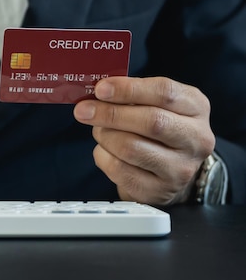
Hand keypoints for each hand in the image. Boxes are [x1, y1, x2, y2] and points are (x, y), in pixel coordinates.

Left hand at [73, 76, 215, 204]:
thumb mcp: (154, 104)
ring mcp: (180, 169)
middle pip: (151, 121)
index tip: (101, 89)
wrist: (168, 170)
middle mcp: (196, 139)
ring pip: (131, 147)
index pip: (165, 92)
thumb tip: (98, 91)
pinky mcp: (159, 191)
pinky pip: (119, 170)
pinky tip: (105, 151)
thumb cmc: (156, 129)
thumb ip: (131, 95)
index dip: (129, 89)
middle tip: (83, 110)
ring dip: (104, 136)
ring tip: (99, 131)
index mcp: (196, 107)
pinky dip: (103, 156)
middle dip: (110, 114)